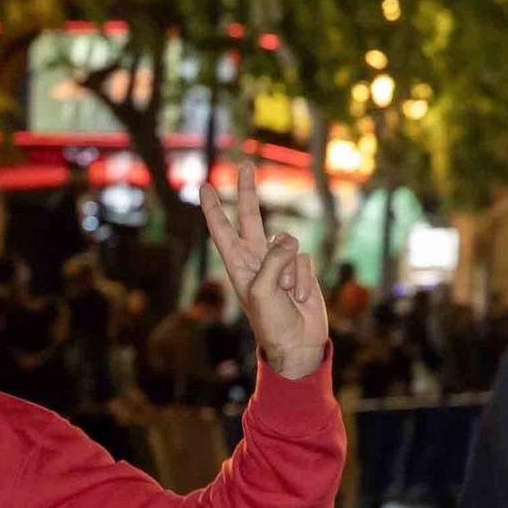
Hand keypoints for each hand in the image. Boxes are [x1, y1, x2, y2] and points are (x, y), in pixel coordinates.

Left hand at [201, 163, 326, 379]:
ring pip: (288, 242)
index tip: (203, 186)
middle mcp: (256, 258)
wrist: (297, 343)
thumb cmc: (272, 322)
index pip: (221, 230)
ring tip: (287, 295)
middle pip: (251, 217)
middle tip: (245, 164)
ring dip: (291, 271)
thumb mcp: (264, 291)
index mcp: (237, 265)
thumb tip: (289, 239)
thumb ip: (275, 260)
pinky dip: (304, 278)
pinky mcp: (300, 268)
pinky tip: (299, 297)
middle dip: (247, 191)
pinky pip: (304, 259)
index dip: (213, 208)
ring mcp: (279, 262)